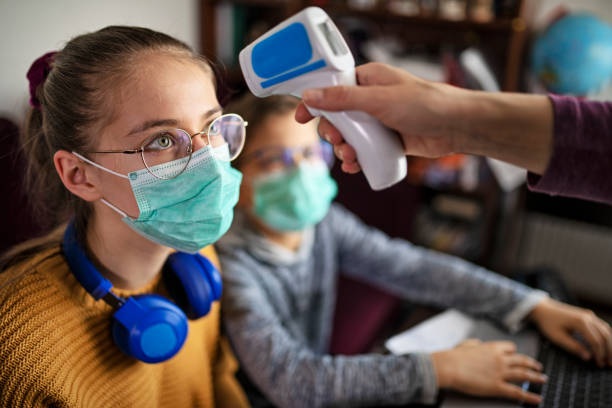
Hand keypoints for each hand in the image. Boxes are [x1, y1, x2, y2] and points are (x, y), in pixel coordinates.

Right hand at [295, 62, 465, 173]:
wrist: (456, 126)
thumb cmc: (423, 104)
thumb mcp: (378, 100)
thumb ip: (343, 99)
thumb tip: (310, 96)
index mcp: (368, 80)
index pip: (332, 90)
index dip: (315, 103)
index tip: (300, 118)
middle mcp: (372, 99)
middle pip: (338, 117)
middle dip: (333, 133)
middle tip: (337, 142)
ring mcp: (379, 121)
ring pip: (350, 136)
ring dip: (344, 149)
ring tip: (350, 158)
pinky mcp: (388, 140)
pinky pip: (365, 150)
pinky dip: (357, 159)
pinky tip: (356, 167)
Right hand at [431, 339, 545, 404]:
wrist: (449, 366)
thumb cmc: (454, 356)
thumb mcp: (466, 345)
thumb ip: (475, 344)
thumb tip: (478, 343)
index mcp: (492, 347)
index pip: (510, 348)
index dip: (515, 352)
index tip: (518, 355)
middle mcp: (500, 359)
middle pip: (522, 360)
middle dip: (532, 364)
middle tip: (539, 367)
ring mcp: (500, 373)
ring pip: (524, 374)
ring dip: (536, 377)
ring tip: (543, 379)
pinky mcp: (497, 387)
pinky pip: (518, 392)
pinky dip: (530, 397)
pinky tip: (538, 398)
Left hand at [529, 298, 611, 366]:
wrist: (543, 308)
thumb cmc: (548, 323)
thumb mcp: (557, 337)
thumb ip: (573, 347)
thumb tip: (588, 357)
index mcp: (580, 322)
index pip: (596, 341)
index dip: (599, 354)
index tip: (599, 364)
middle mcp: (588, 317)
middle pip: (605, 336)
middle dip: (609, 351)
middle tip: (609, 364)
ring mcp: (589, 315)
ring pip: (606, 330)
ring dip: (610, 344)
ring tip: (610, 358)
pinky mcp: (588, 316)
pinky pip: (602, 327)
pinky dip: (606, 337)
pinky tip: (606, 346)